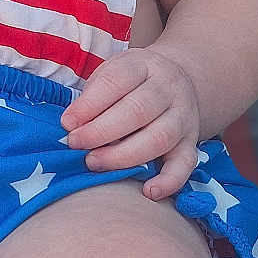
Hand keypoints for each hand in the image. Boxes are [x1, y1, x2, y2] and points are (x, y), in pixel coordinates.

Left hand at [60, 48, 202, 199]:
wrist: (178, 79)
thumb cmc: (130, 82)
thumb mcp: (110, 73)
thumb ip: (92, 97)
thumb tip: (71, 126)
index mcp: (143, 66)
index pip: (116, 82)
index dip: (89, 104)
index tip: (67, 123)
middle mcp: (168, 89)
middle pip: (138, 110)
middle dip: (101, 131)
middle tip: (75, 143)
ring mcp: (183, 117)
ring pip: (160, 137)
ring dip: (124, 155)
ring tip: (94, 162)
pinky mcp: (191, 142)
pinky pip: (186, 163)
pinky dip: (169, 180)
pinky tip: (148, 191)